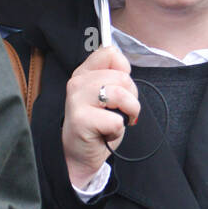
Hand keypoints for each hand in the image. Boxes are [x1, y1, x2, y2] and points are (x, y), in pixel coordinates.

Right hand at [62, 45, 139, 188]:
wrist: (79, 155)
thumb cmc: (98, 125)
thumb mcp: (107, 96)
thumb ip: (114, 77)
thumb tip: (126, 67)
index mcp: (84, 73)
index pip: (110, 53)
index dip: (124, 72)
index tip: (119, 89)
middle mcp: (77, 82)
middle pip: (123, 77)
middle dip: (130, 97)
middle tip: (118, 112)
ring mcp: (76, 100)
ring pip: (121, 94)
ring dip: (128, 112)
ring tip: (116, 121)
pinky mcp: (80, 120)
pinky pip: (116, 120)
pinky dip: (117, 130)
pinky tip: (105, 133)